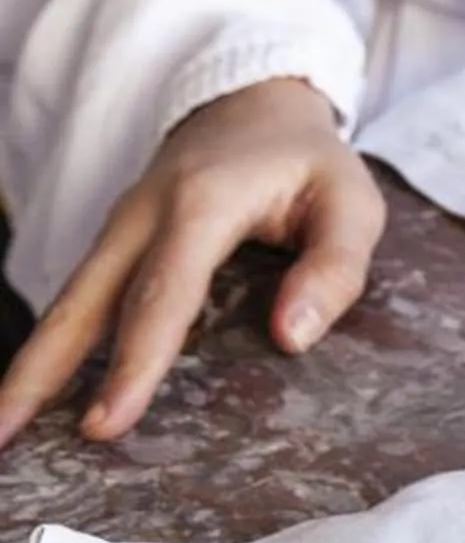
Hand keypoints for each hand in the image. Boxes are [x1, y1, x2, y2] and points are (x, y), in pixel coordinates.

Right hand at [0, 78, 384, 445]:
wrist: (254, 103)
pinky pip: (80, 302)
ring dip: (30, 369)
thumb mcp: (351, 200)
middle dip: (39, 374)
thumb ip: (335, 267)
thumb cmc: (309, 162)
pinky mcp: (113, 245)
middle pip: (82, 303)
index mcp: (203, 203)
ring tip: (1, 433)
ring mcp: (118, 230)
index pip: (163, 294)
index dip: (134, 362)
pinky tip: (39, 399)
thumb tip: (292, 338)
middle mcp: (141, 216)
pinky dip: (54, 350)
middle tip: (4, 439)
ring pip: (66, 305)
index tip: (107, 422)